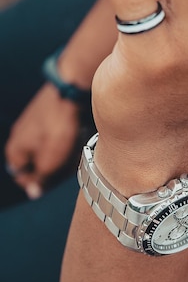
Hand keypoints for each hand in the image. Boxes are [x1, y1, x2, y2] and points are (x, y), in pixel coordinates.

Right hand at [5, 82, 81, 197]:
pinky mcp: (48, 114)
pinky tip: (77, 135)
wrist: (69, 89)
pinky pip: (56, 133)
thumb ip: (41, 178)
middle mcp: (21, 136)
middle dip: (55, 165)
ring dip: (63, 152)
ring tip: (76, 146)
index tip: (58, 178)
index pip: (23, 177)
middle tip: (70, 161)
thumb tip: (34, 192)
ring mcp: (34, 123)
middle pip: (37, 162)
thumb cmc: (58, 126)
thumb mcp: (50, 160)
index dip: (41, 181)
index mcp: (15, 150)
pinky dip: (66, 138)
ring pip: (48, 148)